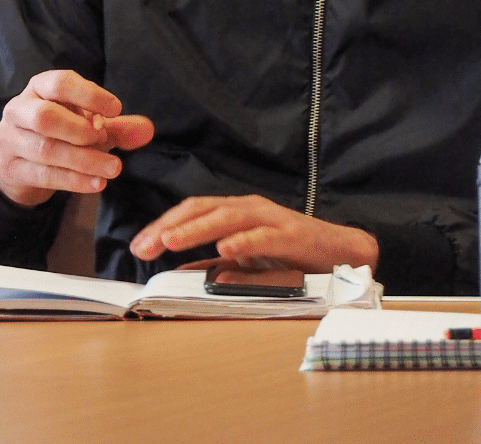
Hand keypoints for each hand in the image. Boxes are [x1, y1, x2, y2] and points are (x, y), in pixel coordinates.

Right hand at [0, 69, 153, 207]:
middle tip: (104, 139)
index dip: (89, 94)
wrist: (23, 164)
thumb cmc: (61, 133)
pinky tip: (98, 183)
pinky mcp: (11, 169)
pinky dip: (74, 180)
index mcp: (39, 87)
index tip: (116, 109)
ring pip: (46, 149)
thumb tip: (148, 130)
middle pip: (45, 116)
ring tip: (114, 169)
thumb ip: (117, 127)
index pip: (60, 83)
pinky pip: (43, 175)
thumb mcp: (89, 125)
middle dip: (79, 130)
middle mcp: (19, 109)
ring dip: (84, 160)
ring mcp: (10, 140)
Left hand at [128, 194, 378, 273]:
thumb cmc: (292, 254)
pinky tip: (225, 249)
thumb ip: (217, 263)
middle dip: (169, 227)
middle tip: (144, 246)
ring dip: (196, 229)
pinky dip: (243, 241)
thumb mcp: (247, 260)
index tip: (139, 245)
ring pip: (226, 218)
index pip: (192, 211)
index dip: (164, 225)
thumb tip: (182, 272)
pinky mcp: (291, 234)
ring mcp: (270, 218)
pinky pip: (263, 236)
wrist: (341, 252)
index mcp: (236, 211)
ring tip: (171, 241)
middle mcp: (249, 208)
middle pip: (202, 210)